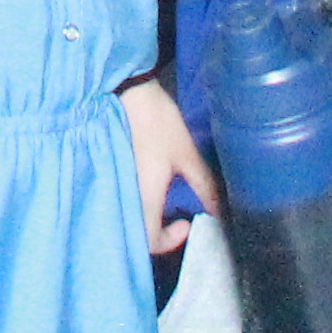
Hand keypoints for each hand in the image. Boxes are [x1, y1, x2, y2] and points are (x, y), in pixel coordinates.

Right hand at [119, 75, 211, 263]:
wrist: (126, 90)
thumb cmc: (157, 123)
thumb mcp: (186, 154)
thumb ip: (203, 185)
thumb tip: (219, 212)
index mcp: (143, 199)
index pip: (150, 242)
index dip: (171, 241)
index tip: (187, 222)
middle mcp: (125, 197)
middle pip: (138, 233)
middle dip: (159, 232)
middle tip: (178, 216)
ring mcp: (115, 183)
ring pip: (130, 216)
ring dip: (149, 216)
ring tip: (168, 202)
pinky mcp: (112, 170)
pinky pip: (125, 199)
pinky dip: (139, 202)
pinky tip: (153, 187)